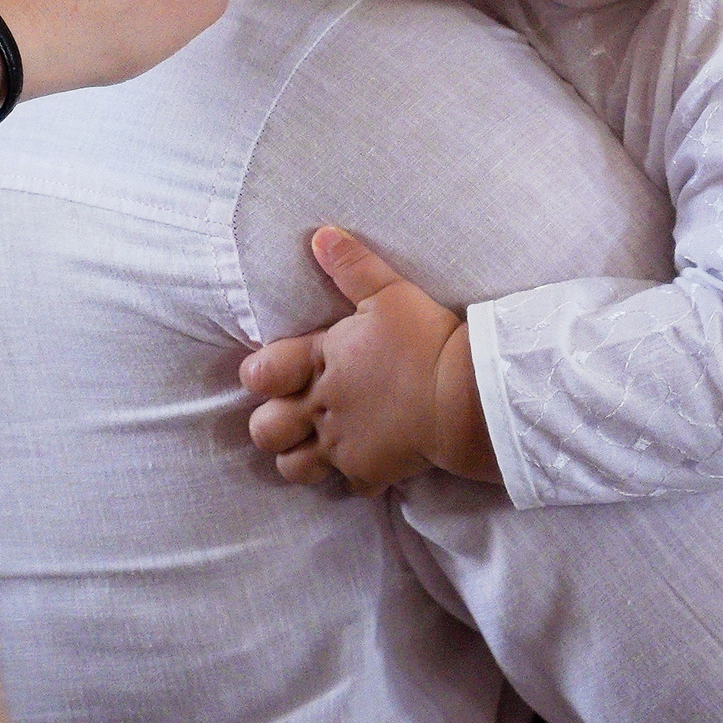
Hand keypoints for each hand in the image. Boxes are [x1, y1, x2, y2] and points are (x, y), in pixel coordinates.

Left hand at [238, 226, 498, 493]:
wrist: (464, 396)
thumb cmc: (425, 340)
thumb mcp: (389, 292)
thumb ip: (351, 266)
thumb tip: (320, 236)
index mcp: (320, 362)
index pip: (259, 374)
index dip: (258, 374)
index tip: (270, 371)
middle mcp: (321, 408)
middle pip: (265, 431)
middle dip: (270, 424)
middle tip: (291, 411)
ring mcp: (343, 446)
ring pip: (293, 468)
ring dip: (298, 457)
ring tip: (315, 442)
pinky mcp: (370, 473)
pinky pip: (347, 486)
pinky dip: (352, 477)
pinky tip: (364, 460)